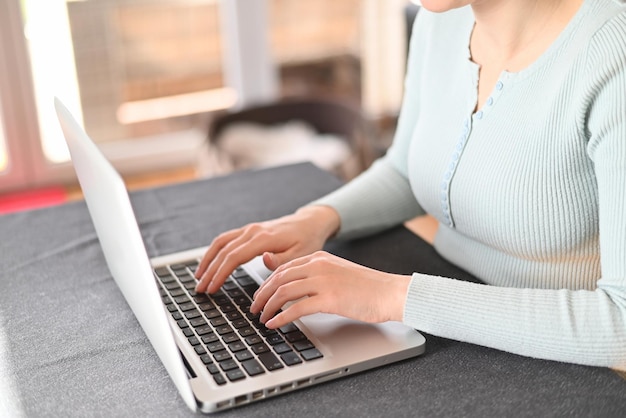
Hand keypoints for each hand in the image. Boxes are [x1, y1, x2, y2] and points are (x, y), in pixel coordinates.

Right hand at [195, 205, 339, 293]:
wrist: (310, 222)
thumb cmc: (307, 239)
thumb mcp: (302, 254)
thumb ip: (282, 260)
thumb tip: (264, 260)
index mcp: (264, 238)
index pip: (234, 257)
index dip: (220, 273)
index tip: (212, 288)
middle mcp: (253, 231)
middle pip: (223, 251)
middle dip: (210, 271)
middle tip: (200, 289)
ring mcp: (249, 229)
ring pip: (220, 242)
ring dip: (207, 259)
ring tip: (199, 277)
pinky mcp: (249, 230)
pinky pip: (226, 239)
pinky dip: (214, 251)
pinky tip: (209, 262)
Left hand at [250, 251, 410, 328]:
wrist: (390, 292)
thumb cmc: (368, 287)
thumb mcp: (338, 273)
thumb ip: (317, 276)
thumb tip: (296, 290)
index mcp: (319, 258)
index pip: (283, 268)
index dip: (267, 283)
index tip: (260, 295)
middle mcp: (318, 266)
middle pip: (278, 279)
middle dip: (262, 295)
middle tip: (254, 308)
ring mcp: (323, 281)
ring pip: (283, 292)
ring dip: (268, 307)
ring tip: (261, 318)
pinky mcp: (329, 299)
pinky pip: (295, 308)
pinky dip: (280, 318)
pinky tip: (274, 325)